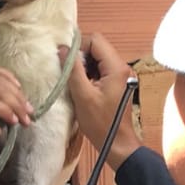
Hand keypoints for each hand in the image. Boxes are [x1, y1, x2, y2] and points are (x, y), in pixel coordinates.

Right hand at [65, 32, 141, 169]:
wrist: (116, 143)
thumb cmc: (100, 123)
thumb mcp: (82, 95)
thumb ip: (73, 69)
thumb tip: (63, 49)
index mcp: (116, 67)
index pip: (96, 40)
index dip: (78, 46)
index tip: (66, 61)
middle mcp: (122, 67)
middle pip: (98, 47)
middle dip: (80, 56)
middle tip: (69, 73)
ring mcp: (121, 75)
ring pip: (98, 58)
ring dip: (84, 66)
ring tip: (75, 82)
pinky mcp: (117, 83)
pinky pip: (101, 69)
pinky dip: (89, 74)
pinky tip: (82, 87)